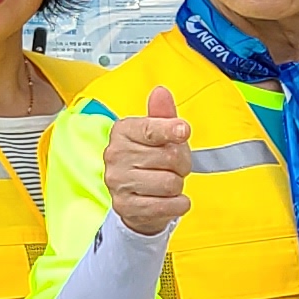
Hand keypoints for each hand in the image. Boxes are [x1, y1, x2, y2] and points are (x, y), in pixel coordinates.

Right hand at [105, 86, 193, 238]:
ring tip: (167, 183)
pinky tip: (168, 200)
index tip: (184, 131)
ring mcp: (118, 182)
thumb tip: (161, 92)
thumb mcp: (158, 134)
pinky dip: (177, 204)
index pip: (151, 129)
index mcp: (123, 131)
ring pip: (171, 183)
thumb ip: (162, 114)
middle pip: (170, 157)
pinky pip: (168, 205)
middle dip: (181, 164)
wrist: (135, 200)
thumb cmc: (150, 161)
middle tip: (173, 167)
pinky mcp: (125, 207)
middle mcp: (115, 155)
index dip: (172, 130)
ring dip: (178, 186)